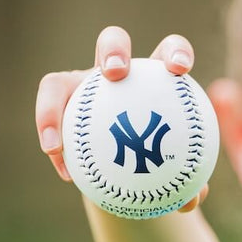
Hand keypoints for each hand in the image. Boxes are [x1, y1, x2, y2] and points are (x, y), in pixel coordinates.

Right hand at [35, 25, 208, 211]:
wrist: (131, 172)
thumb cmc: (163, 165)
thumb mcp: (180, 174)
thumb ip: (189, 182)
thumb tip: (194, 200)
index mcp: (156, 77)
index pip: (171, 51)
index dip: (177, 51)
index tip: (179, 70)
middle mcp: (116, 72)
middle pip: (112, 41)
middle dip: (113, 48)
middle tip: (116, 73)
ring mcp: (82, 86)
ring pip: (59, 79)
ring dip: (54, 103)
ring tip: (60, 143)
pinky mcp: (58, 104)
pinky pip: (47, 118)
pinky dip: (53, 143)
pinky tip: (65, 171)